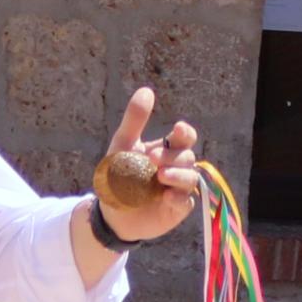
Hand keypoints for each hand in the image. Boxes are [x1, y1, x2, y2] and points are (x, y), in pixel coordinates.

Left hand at [91, 88, 207, 242]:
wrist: (109, 211)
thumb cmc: (118, 175)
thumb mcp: (123, 145)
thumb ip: (135, 120)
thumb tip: (146, 90)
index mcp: (166, 150)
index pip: (185, 137)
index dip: (186, 132)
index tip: (178, 129)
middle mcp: (176, 168)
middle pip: (188, 156)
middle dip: (172, 156)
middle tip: (152, 159)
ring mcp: (179, 188)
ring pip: (191, 178)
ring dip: (178, 175)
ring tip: (160, 176)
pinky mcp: (177, 208)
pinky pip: (186, 202)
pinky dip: (178, 197)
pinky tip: (166, 196)